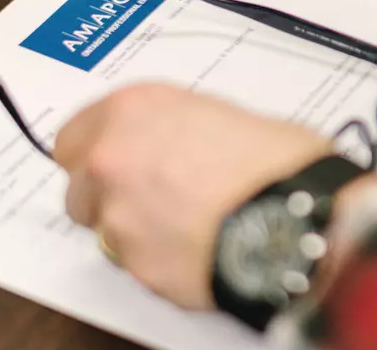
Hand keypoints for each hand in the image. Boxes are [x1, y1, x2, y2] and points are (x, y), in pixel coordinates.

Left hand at [53, 83, 331, 309]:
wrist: (301, 217)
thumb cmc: (282, 163)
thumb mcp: (235, 117)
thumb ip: (188, 130)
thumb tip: (190, 149)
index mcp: (136, 109)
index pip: (75, 135)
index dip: (102, 151)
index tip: (124, 161)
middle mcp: (112, 158)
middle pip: (79, 185)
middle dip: (110, 194)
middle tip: (158, 197)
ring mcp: (118, 216)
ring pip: (105, 229)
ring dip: (136, 230)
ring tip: (189, 227)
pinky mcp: (135, 266)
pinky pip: (137, 264)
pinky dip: (162, 260)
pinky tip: (202, 249)